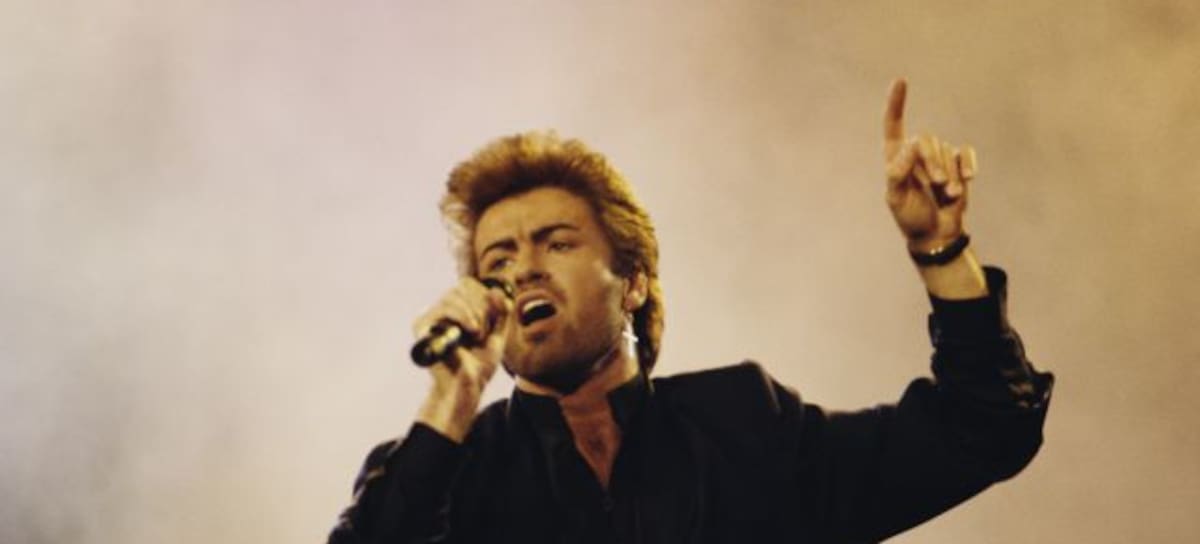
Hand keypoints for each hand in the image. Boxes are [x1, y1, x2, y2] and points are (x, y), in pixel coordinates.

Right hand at [411, 277, 512, 441]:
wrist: (467, 386)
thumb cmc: (479, 364)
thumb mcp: (498, 334)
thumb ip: (501, 312)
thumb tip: (496, 290)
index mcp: (458, 309)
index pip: (470, 285)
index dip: (486, 298)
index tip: (492, 322)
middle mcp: (442, 310)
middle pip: (463, 286)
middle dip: (481, 307)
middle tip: (483, 331)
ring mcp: (430, 316)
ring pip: (454, 294)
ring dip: (473, 313)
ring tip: (477, 333)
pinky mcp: (422, 325)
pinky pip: (444, 307)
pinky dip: (462, 315)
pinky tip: (469, 330)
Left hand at [882, 78, 978, 252]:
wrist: (937, 234)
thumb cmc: (911, 218)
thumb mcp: (896, 199)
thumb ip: (897, 172)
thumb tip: (910, 144)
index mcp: (895, 158)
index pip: (893, 125)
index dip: (896, 103)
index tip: (900, 81)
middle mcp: (916, 153)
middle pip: (926, 139)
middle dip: (933, 162)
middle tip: (936, 185)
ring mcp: (939, 157)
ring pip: (946, 150)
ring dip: (949, 174)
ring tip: (946, 195)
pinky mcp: (958, 164)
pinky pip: (965, 153)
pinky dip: (968, 166)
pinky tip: (968, 180)